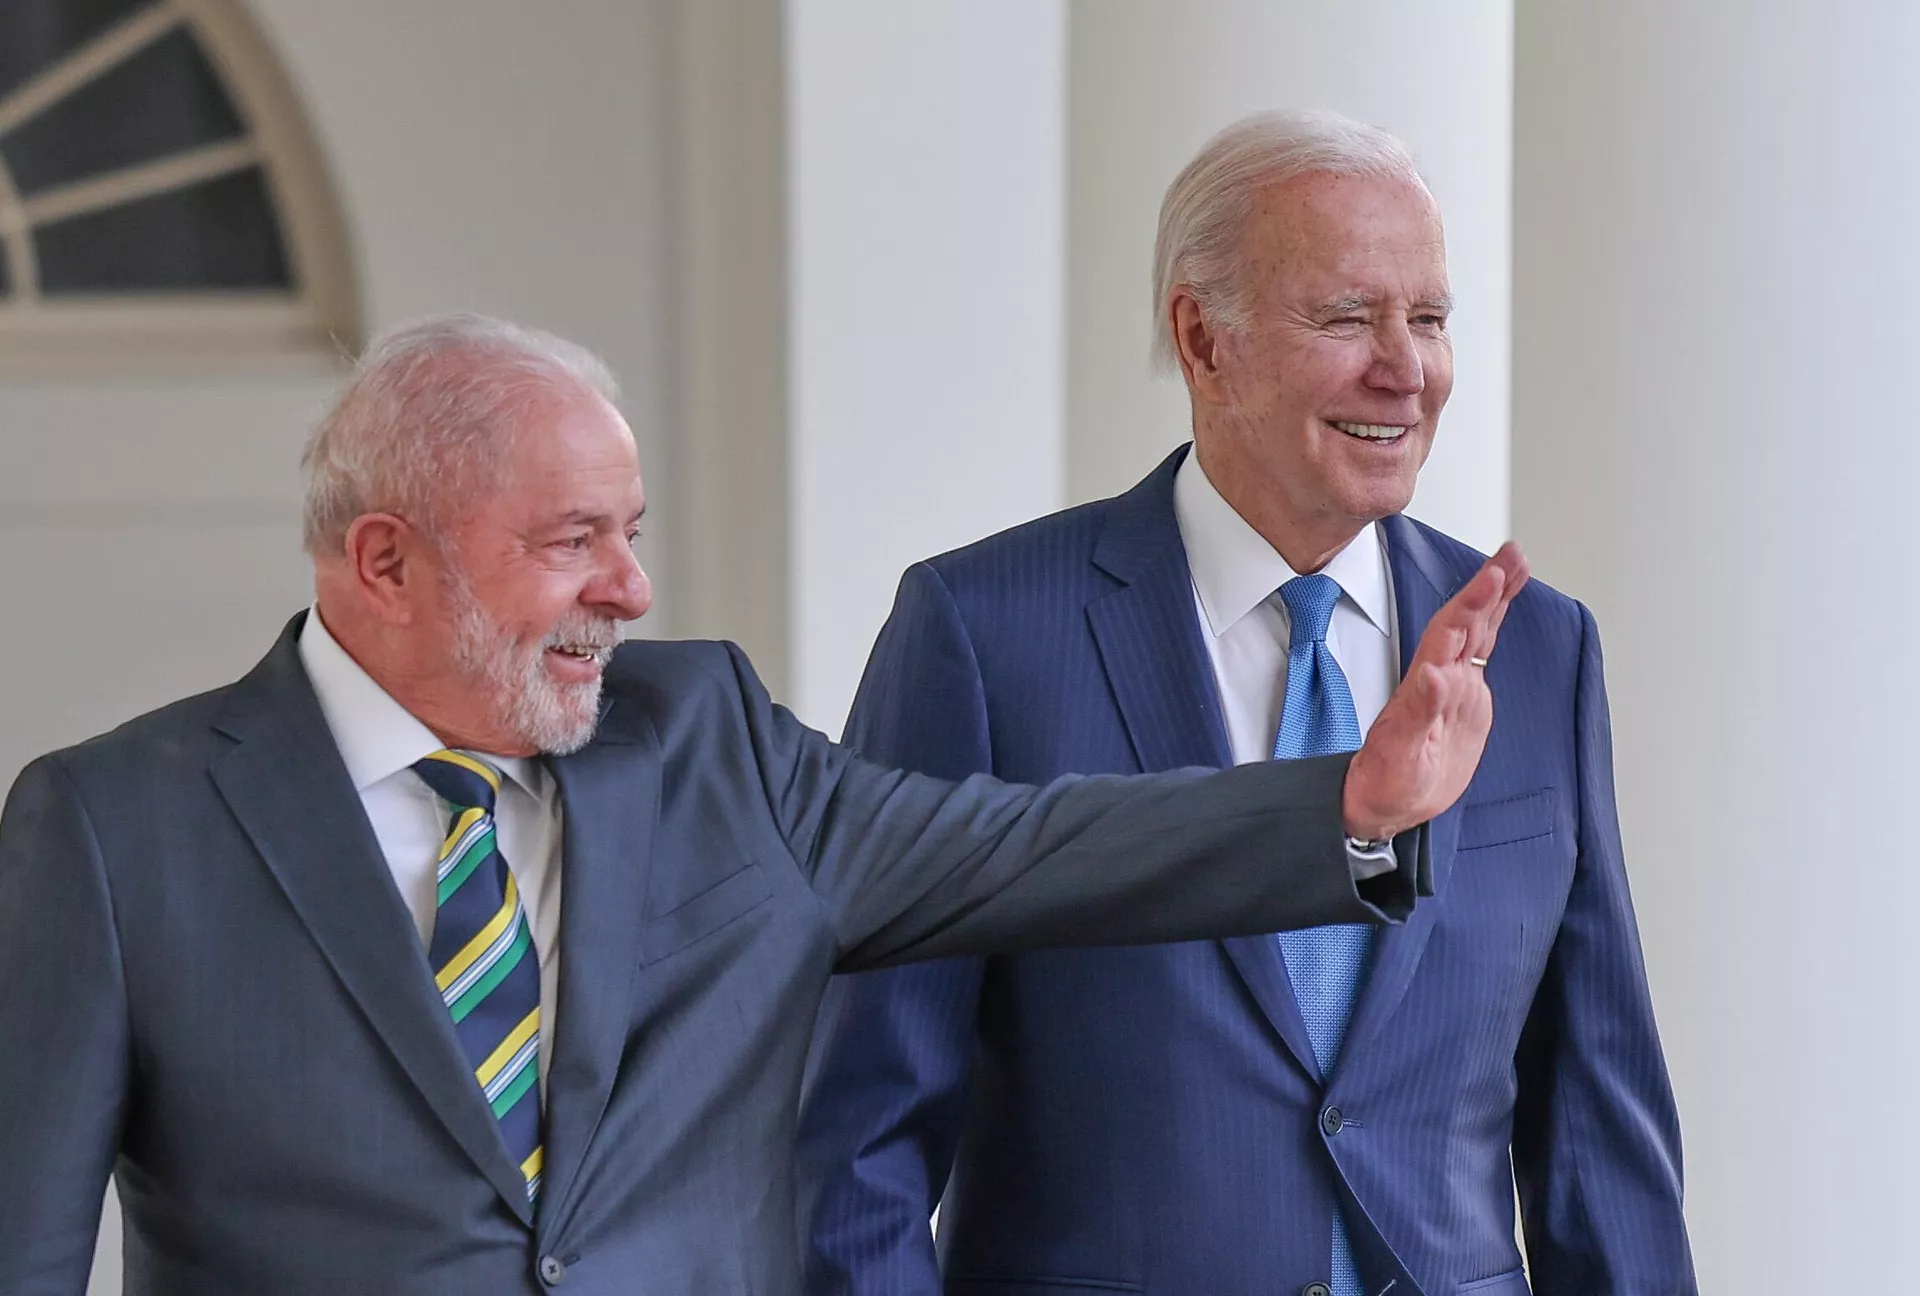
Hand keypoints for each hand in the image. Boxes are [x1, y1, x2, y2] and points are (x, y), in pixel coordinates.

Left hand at [1343, 541, 1530, 839]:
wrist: (1384, 805)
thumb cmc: (1384, 782)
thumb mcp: (1400, 753)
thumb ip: (1417, 712)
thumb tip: (1434, 674)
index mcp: (1425, 686)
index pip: (1451, 633)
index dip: (1472, 602)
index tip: (1493, 575)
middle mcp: (1441, 678)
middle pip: (1467, 621)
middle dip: (1489, 585)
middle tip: (1513, 552)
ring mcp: (1454, 688)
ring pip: (1477, 632)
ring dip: (1494, 598)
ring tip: (1515, 565)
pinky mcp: (1466, 703)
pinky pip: (1482, 655)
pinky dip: (1494, 627)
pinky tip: (1502, 610)